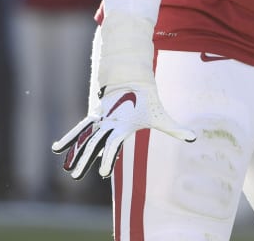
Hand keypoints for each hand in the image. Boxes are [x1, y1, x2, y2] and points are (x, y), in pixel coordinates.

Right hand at [51, 81, 194, 179]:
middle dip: (85, 161)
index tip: (103, 173)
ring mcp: (100, 120)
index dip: (108, 159)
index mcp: (122, 126)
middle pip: (94, 144)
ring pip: (84, 138)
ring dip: (74, 153)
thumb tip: (194, 138)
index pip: (112, 145)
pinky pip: (80, 130)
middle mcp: (109, 124)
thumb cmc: (148, 100)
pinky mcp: (96, 117)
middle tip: (76, 177)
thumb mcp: (161, 116)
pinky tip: (58, 149)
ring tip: (66, 169)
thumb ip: (175, 129)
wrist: (132, 76)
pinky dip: (70, 139)